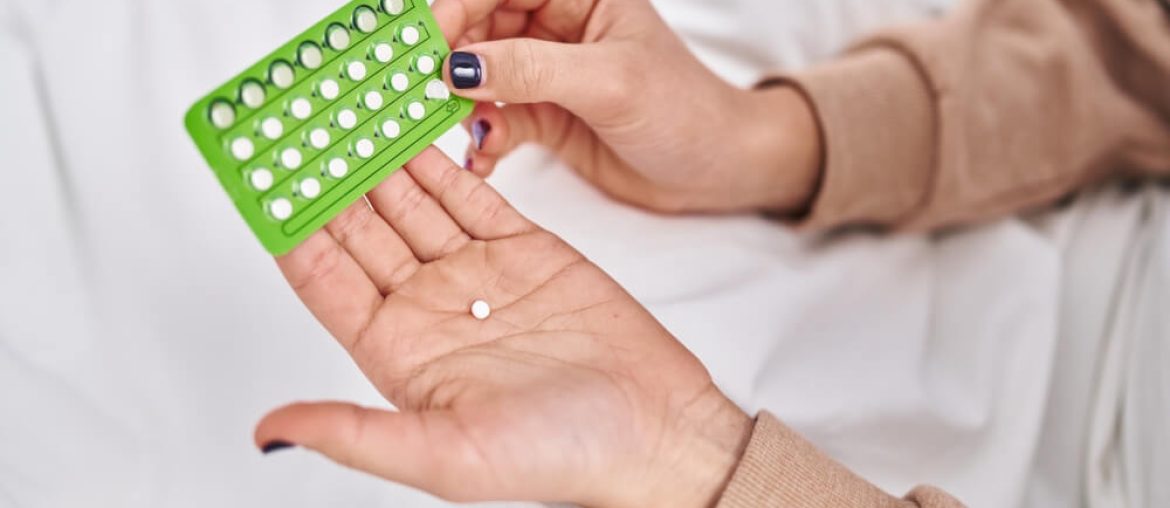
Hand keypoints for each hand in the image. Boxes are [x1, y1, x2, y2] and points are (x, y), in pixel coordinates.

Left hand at [254, 148, 751, 506]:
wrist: (656, 428)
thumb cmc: (563, 454)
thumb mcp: (445, 456)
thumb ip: (354, 434)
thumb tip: (270, 431)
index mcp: (399, 353)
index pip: (327, 281)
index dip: (293, 233)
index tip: (266, 185)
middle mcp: (430, 308)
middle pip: (362, 231)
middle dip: (329, 183)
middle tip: (302, 129)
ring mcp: (476, 273)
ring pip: (410, 202)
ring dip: (377, 161)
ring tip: (348, 114)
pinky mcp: (523, 247)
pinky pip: (467, 193)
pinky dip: (439, 158)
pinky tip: (412, 129)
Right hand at [430, 0, 823, 214]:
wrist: (716, 170)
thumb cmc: (685, 110)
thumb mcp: (608, 83)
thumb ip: (533, 69)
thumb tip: (460, 65)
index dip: (456, 8)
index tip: (426, 43)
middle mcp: (556, 26)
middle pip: (478, 27)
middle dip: (448, 59)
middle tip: (420, 91)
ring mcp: (547, 72)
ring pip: (480, 76)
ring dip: (461, 104)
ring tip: (457, 131)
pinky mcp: (543, 115)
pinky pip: (494, 119)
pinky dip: (482, 138)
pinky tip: (484, 157)